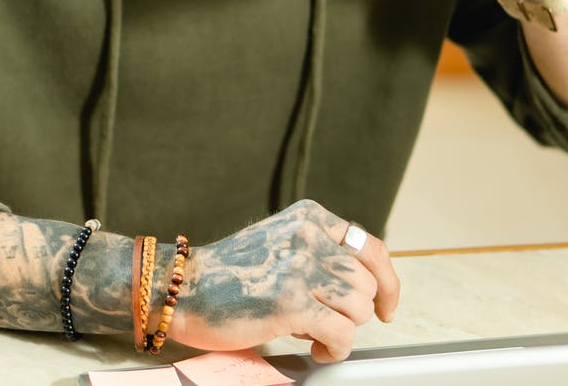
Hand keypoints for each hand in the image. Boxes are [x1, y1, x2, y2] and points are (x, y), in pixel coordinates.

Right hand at [168, 200, 399, 362]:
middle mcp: (306, 236)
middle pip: (367, 282)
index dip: (387, 281)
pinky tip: (316, 349)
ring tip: (316, 336)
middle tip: (328, 324)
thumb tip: (362, 286)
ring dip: (343, 330)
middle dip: (355, 311)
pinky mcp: (291, 302)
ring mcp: (299, 268)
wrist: (179, 288)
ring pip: (359, 308)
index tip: (386, 304)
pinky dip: (335, 349)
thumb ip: (317, 252)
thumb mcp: (278, 243)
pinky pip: (342, 333)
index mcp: (307, 217)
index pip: (370, 246)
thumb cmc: (226, 275)